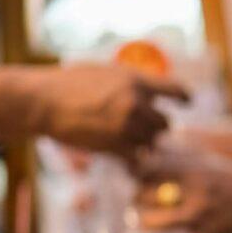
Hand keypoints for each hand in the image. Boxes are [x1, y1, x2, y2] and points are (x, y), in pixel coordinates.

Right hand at [28, 65, 188, 153]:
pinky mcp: (116, 145)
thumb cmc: (68, 83)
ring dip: (143, 143)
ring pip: (152, 142)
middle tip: (141, 128)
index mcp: (136, 80)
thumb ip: (130, 82)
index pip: (176, 89)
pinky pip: (137, 158)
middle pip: (166, 123)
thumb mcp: (105, 72)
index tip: (188, 102)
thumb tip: (150, 90)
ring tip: (126, 140)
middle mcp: (137, 103)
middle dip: (155, 127)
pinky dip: (133, 160)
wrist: (44, 101)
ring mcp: (127, 125)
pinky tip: (127, 160)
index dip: (184, 97)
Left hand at [135, 152, 231, 232]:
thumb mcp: (212, 163)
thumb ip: (185, 158)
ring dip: (145, 222)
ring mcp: (202, 216)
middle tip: (137, 198)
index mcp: (195, 170)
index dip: (138, 171)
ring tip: (141, 221)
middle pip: (147, 194)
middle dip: (138, 197)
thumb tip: (156, 150)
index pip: (150, 168)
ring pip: (157, 221)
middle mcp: (195, 192)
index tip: (136, 174)